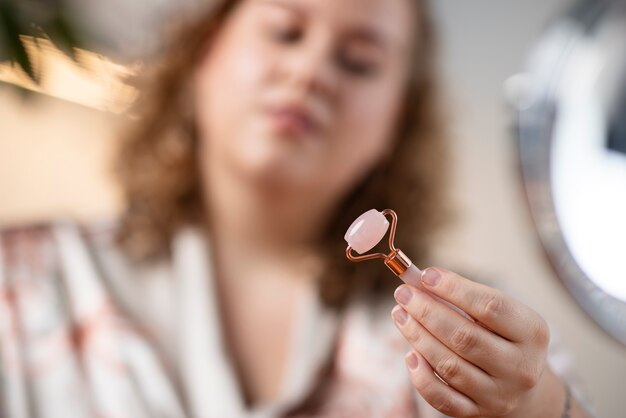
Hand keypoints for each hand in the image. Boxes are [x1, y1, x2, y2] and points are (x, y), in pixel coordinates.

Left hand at [391, 267, 557, 416]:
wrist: (524, 387)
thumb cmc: (502, 337)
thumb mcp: (496, 312)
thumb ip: (462, 295)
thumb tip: (418, 279)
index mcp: (531, 332)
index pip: (490, 307)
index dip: (455, 289)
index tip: (426, 275)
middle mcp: (520, 367)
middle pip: (465, 337)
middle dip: (427, 312)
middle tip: (403, 294)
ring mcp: (499, 394)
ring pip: (450, 366)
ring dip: (418, 337)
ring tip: (399, 315)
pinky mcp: (478, 413)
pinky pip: (442, 398)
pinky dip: (421, 377)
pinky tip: (410, 354)